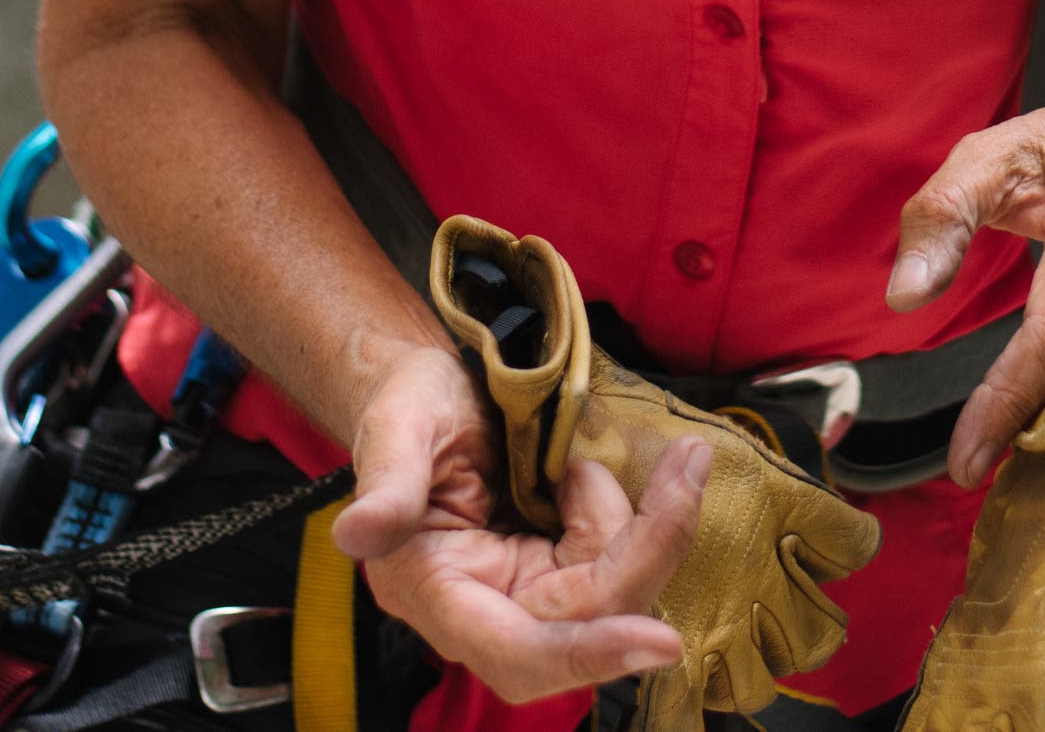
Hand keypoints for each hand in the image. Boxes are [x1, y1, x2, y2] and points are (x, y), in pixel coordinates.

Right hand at [330, 345, 704, 700]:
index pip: (517, 650)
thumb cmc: (409, 407)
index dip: (585, 653)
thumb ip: (386, 485)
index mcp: (435, 592)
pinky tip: (580, 473)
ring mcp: (534, 593)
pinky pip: (625, 558)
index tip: (659, 642)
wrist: (435, 391)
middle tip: (688, 463)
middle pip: (594, 617)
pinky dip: (634, 513)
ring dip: (631, 514)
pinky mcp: (567, 570)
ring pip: (621, 587)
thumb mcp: (396, 428)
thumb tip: (356, 534)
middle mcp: (491, 609)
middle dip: (649, 545)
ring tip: (572, 457)